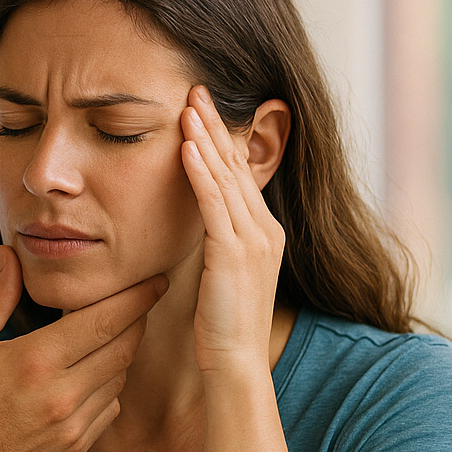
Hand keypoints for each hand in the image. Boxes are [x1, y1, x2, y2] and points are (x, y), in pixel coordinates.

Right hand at [0, 245, 166, 451]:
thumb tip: (11, 255)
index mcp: (35, 362)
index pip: (105, 321)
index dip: (136, 297)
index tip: (154, 280)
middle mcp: (61, 397)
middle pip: (123, 348)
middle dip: (137, 320)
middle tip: (142, 299)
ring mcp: (72, 429)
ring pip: (118, 379)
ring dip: (121, 353)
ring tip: (110, 332)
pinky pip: (108, 410)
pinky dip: (107, 386)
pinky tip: (89, 374)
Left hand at [180, 85, 284, 374]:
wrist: (235, 362)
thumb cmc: (222, 325)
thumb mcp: (223, 274)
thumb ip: (218, 243)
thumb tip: (200, 224)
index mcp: (265, 233)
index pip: (241, 174)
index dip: (221, 139)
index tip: (202, 109)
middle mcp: (266, 230)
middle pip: (237, 165)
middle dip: (215, 126)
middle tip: (196, 89)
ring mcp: (254, 240)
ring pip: (226, 177)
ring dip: (205, 138)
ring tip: (188, 105)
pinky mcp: (234, 253)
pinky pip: (214, 204)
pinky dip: (200, 172)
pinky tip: (186, 147)